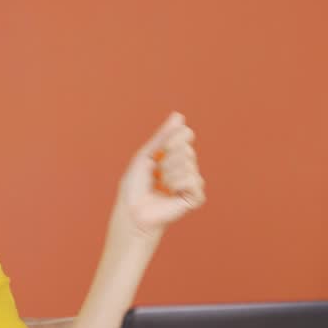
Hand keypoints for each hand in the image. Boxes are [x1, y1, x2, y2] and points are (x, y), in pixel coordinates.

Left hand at [110, 111, 205, 240]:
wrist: (133, 212)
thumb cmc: (135, 186)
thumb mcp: (146, 155)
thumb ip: (163, 137)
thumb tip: (179, 116)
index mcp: (174, 155)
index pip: (185, 134)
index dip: (171, 140)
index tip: (158, 152)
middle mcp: (186, 166)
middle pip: (186, 148)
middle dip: (166, 160)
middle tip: (156, 174)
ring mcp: (191, 182)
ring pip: (189, 163)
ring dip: (169, 173)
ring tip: (161, 186)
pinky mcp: (195, 197)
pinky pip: (194, 179)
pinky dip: (178, 184)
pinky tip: (170, 193)